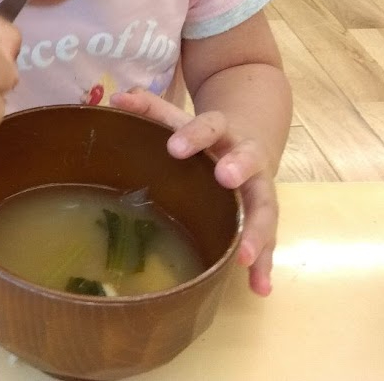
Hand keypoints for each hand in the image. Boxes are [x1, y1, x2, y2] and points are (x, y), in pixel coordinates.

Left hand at [109, 89, 278, 296]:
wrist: (251, 135)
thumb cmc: (205, 135)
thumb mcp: (180, 117)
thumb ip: (151, 108)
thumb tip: (117, 96)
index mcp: (222, 132)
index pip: (210, 125)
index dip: (194, 134)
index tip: (175, 146)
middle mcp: (246, 158)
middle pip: (248, 161)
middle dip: (239, 168)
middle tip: (226, 177)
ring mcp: (259, 189)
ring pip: (265, 208)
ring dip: (257, 232)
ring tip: (245, 257)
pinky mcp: (263, 216)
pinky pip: (267, 240)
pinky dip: (264, 264)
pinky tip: (259, 287)